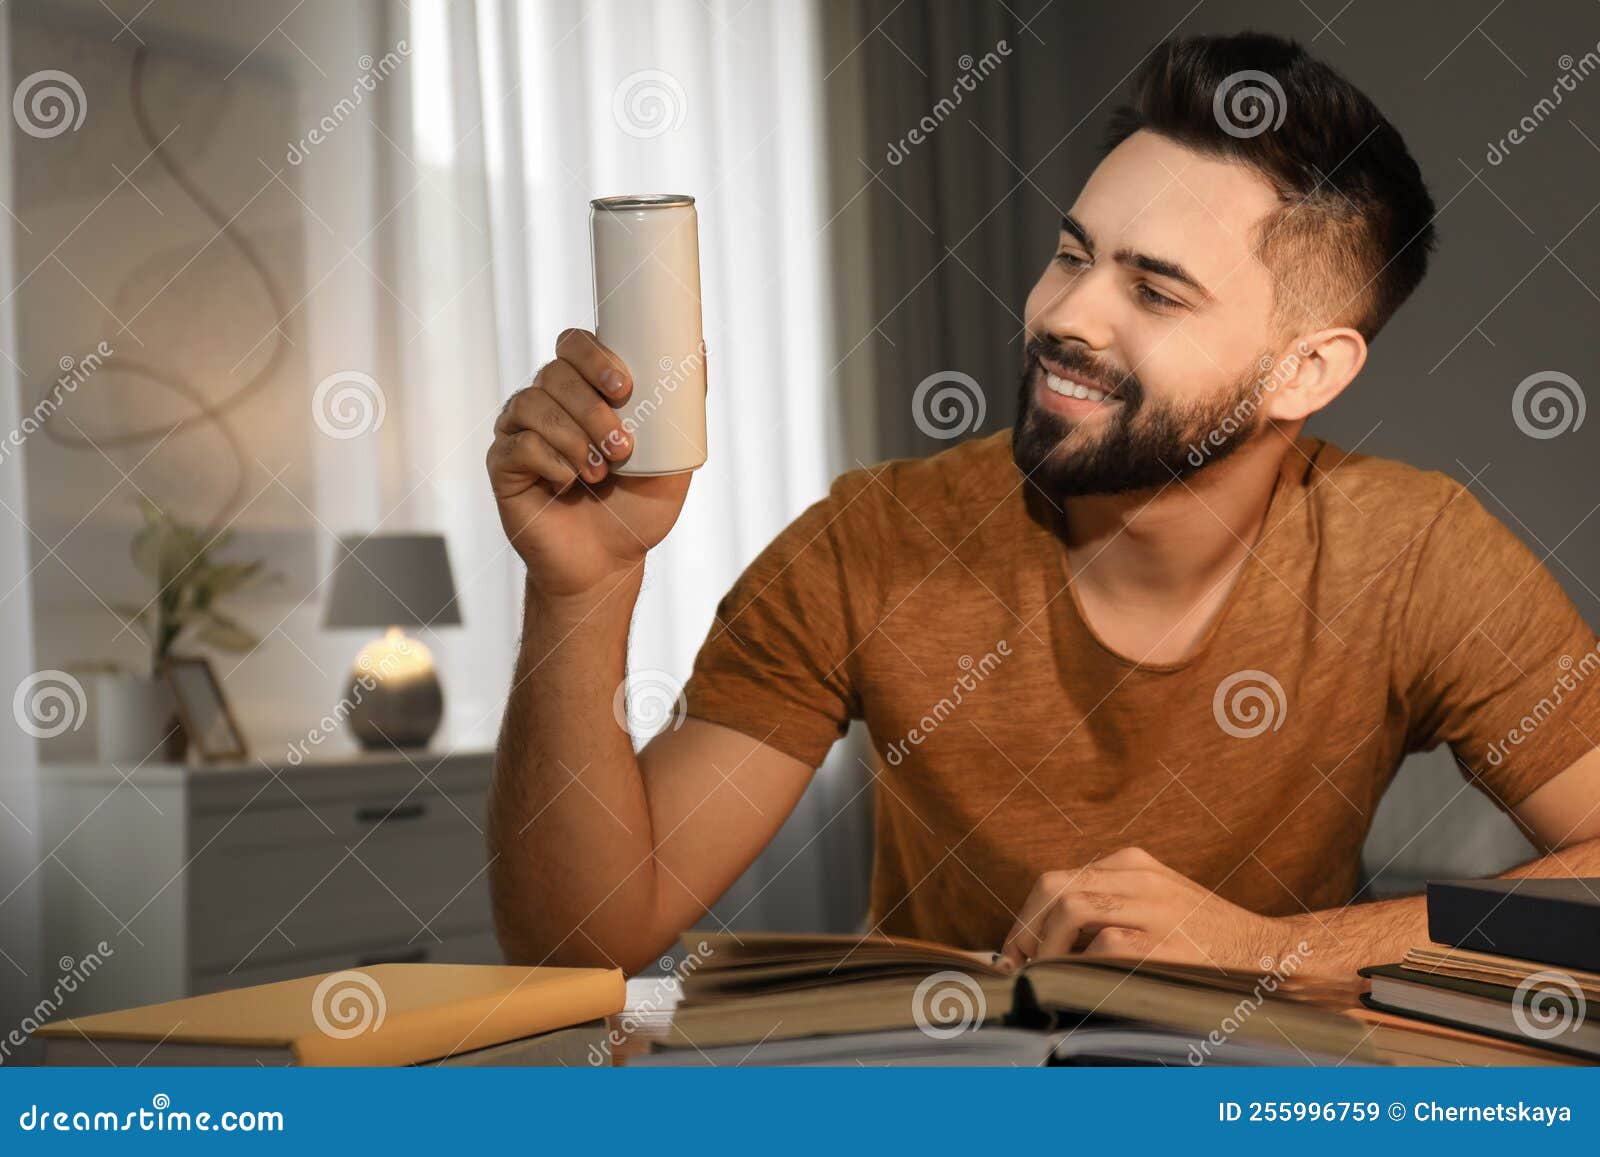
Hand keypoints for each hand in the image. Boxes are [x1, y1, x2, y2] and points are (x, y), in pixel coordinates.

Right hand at [487, 328, 691, 598]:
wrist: (608, 563)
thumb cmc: (637, 509)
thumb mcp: (673, 456)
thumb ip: (683, 407)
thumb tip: (701, 347)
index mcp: (582, 391)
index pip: (574, 345)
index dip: (594, 356)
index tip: (624, 387)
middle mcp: (546, 404)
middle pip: (554, 372)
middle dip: (591, 407)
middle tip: (623, 446)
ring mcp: (519, 432)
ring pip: (534, 405)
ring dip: (575, 438)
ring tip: (601, 473)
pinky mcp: (503, 465)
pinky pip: (520, 446)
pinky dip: (552, 464)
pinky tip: (569, 483)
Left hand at [999, 847, 1287, 972]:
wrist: (1274, 956)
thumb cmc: (1208, 940)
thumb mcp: (1158, 903)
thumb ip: (1110, 907)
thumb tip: (1044, 943)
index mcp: (1133, 863)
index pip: (1056, 880)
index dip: (1027, 918)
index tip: (1017, 951)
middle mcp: (1140, 877)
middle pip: (1054, 887)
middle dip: (1026, 930)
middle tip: (1021, 966)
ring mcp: (1154, 909)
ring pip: (1071, 909)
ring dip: (1047, 950)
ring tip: (1047, 978)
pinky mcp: (1166, 943)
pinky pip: (1103, 948)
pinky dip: (1081, 969)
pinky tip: (1082, 988)